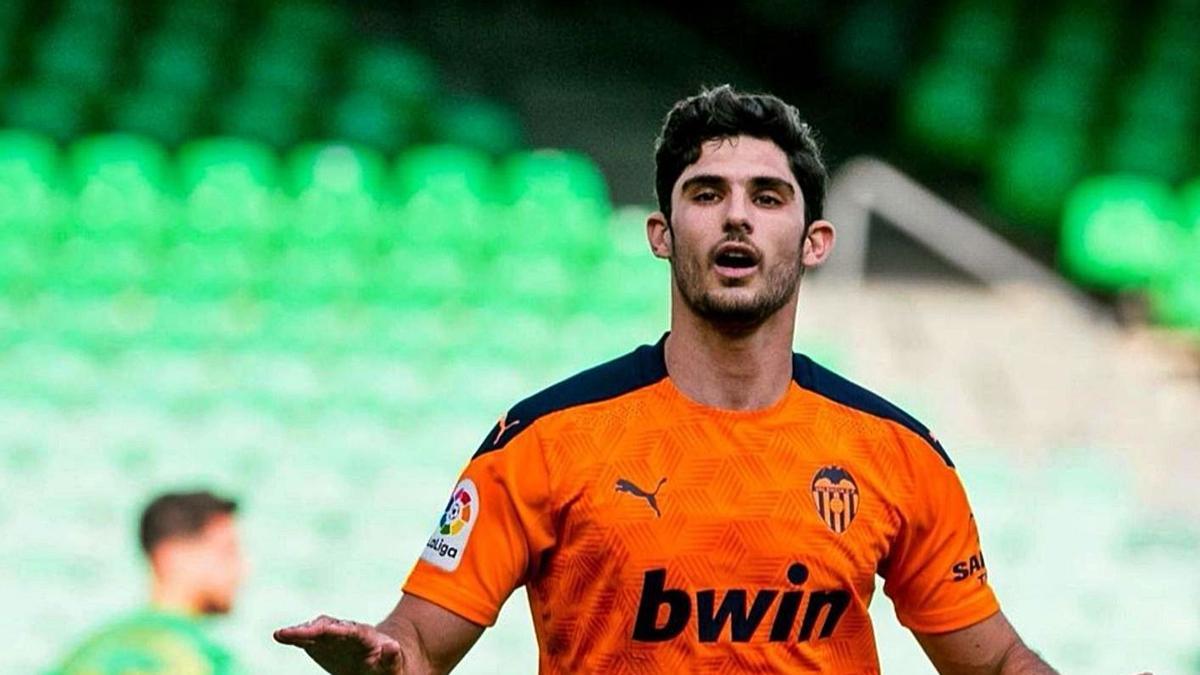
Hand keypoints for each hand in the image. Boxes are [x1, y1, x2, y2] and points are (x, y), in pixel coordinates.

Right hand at [275, 614, 404, 674]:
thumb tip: (392, 646)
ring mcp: (334, 638)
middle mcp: (347, 632)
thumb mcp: (394, 665)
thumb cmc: (389, 667)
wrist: (382, 666)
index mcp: (365, 637)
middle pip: (326, 627)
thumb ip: (391, 657)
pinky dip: (296, 638)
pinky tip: (281, 637)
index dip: (329, 630)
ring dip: (299, 632)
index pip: (346, 631)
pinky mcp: (324, 646)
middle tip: (285, 634)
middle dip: (307, 630)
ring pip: (315, 631)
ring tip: (280, 635)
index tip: (312, 630)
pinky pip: (309, 640)